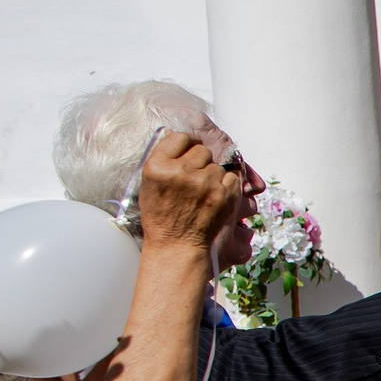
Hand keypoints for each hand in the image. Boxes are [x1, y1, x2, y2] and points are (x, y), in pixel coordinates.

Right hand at [135, 131, 245, 252]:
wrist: (177, 244)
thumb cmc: (161, 216)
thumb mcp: (149, 184)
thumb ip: (163, 159)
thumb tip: (176, 135)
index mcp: (158, 166)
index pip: (180, 137)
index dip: (187, 143)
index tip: (190, 149)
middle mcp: (181, 171)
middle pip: (202, 150)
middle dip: (200, 162)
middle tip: (194, 178)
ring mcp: (204, 183)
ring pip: (217, 166)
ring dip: (212, 176)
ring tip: (201, 193)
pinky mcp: (224, 194)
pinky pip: (232, 178)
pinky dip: (226, 186)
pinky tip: (214, 198)